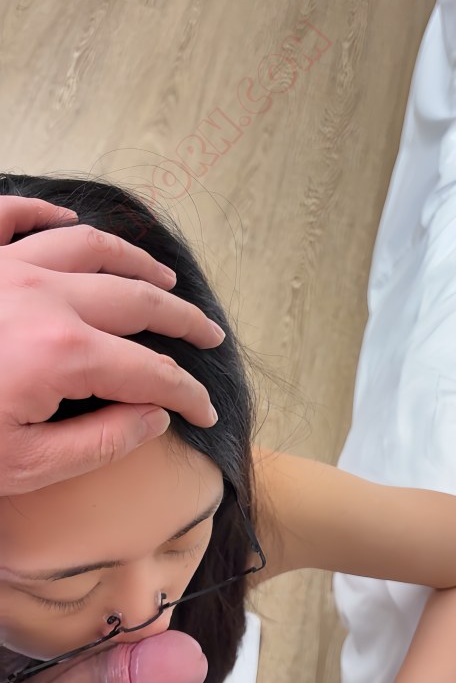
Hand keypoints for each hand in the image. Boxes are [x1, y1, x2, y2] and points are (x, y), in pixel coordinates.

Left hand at [0, 197, 224, 493]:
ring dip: (133, 262)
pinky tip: (66, 219)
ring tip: (162, 280)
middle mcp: (43, 297)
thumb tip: (154, 417)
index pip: (150, 372)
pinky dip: (43, 214)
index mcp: (62, 353)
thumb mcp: (25, 468)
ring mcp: (4, 269)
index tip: (204, 413)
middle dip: (181, 321)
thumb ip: (101, 442)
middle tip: (208, 335)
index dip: (186, 394)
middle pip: (135, 299)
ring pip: (87, 247)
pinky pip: (11, 217)